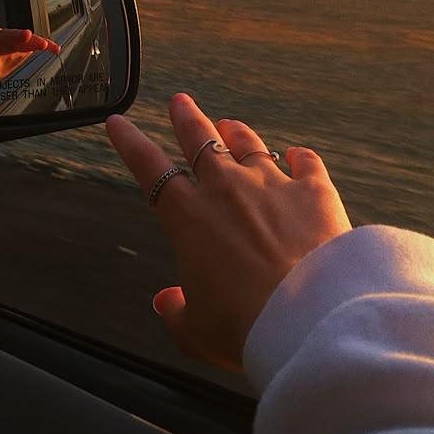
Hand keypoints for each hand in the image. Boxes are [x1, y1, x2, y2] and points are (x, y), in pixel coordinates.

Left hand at [0, 28, 59, 115]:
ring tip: (43, 44)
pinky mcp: (21, 42)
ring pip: (22, 37)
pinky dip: (44, 44)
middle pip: (5, 37)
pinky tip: (54, 48)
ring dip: (32, 40)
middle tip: (26, 36)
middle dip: (15, 36)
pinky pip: (33, 41)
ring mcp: (10, 41)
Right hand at [106, 93, 350, 371]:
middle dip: (186, 117)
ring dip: (236, 132)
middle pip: (200, 139)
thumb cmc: (244, 328)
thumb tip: (166, 300)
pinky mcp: (314, 190)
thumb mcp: (195, 332)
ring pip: (248, 144)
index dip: (129, 142)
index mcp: (189, 218)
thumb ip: (177, 311)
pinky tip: (298, 154)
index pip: (149, 168)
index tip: (118, 121)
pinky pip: (306, 162)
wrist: (307, 317)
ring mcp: (272, 184)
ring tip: (229, 124)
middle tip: (179, 101)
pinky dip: (299, 157)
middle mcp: (227, 189)